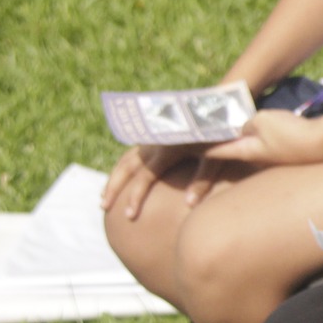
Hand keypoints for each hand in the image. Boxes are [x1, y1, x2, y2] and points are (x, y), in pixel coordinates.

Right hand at [100, 143, 214, 219]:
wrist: (216, 107)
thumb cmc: (220, 134)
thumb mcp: (214, 157)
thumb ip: (202, 180)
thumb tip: (189, 205)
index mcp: (168, 149)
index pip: (144, 177)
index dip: (135, 197)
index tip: (128, 215)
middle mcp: (155, 143)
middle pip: (125, 167)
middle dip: (112, 188)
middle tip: (102, 207)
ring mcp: (152, 138)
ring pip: (125, 159)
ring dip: (113, 177)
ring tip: (104, 197)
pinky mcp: (154, 135)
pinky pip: (132, 153)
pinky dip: (122, 167)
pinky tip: (119, 179)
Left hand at [202, 109, 322, 168]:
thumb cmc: (290, 132)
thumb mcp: (262, 120)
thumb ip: (246, 122)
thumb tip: (241, 127)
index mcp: (246, 151)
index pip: (216, 150)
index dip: (199, 147)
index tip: (184, 148)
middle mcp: (256, 158)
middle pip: (231, 152)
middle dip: (216, 149)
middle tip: (200, 146)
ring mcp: (272, 158)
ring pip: (249, 150)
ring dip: (238, 144)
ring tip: (229, 137)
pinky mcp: (286, 155)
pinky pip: (266, 147)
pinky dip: (258, 141)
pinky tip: (261, 136)